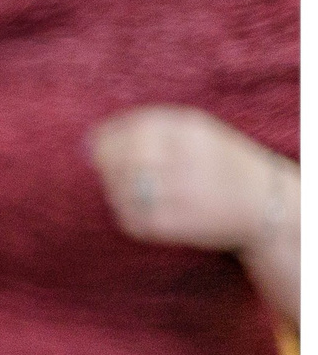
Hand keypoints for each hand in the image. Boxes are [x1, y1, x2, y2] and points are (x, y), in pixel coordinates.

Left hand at [88, 106, 296, 255]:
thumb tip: (89, 142)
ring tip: (141, 190)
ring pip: (119, 190)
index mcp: (188, 129)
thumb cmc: (221, 164)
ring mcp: (176, 192)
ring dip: (117, 190)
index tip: (98, 146)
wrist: (265, 204)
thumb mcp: (198, 132)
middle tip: (114, 171)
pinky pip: (130, 218)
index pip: (127, 130)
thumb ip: (148, 131)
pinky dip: (130, 214)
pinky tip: (151, 209)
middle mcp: (182, 157)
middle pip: (118, 160)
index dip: (105, 139)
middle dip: (107, 165)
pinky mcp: (171, 224)